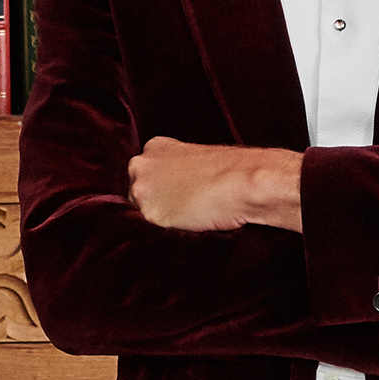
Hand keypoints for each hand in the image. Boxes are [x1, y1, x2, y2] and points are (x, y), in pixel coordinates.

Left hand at [128, 137, 303, 231]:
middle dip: (154, 203)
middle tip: (184, 207)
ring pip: (139, 213)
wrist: (243, 181)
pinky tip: (187, 223)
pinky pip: (150, 231)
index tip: (177, 195)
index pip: (144, 175)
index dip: (161, 189)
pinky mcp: (150, 213)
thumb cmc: (229, 171)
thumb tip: (174, 188)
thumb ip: (177, 169)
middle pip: (135, 194)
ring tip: (189, 215)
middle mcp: (140, 166)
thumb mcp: (197, 159)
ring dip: (159, 219)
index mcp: (154, 147)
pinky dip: (167, 231)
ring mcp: (142, 190)